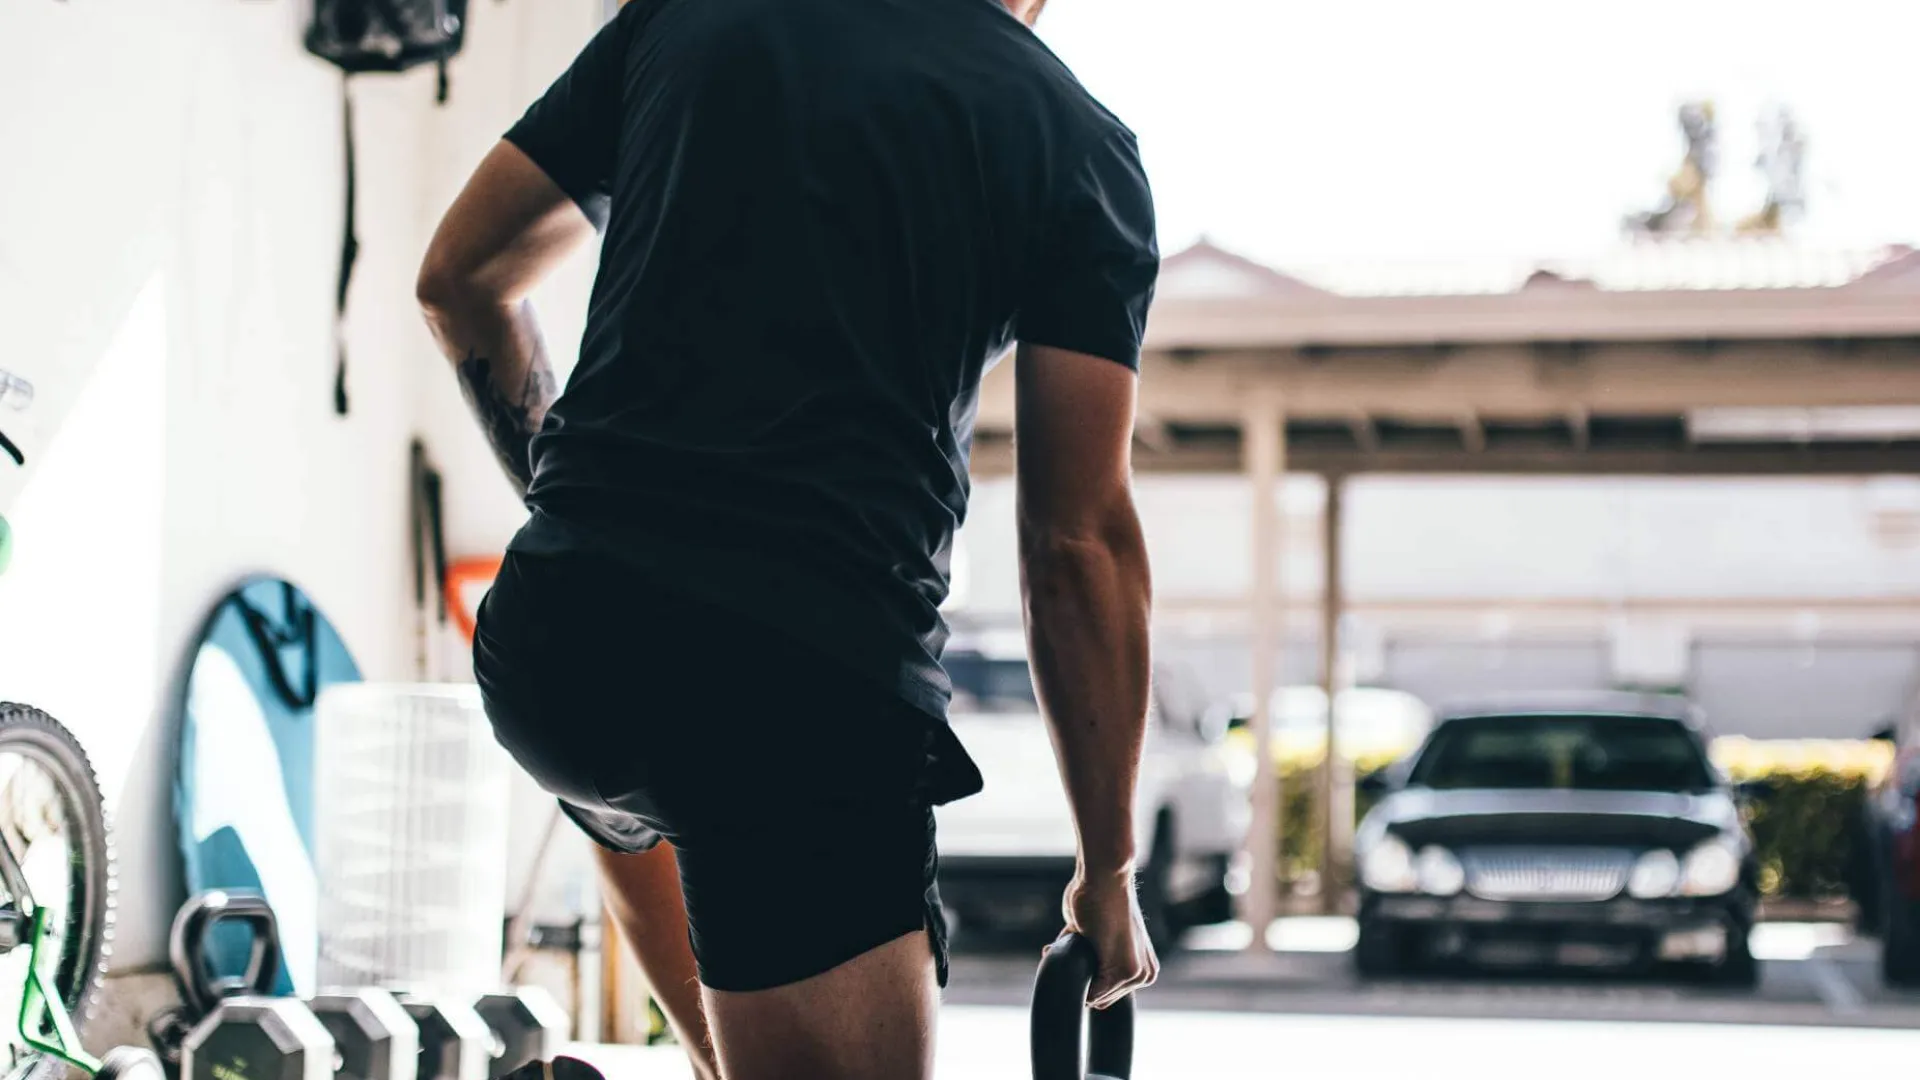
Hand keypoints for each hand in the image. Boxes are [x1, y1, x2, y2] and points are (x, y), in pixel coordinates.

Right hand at [1060, 864, 1158, 1008]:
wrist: (1107, 877)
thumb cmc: (1099, 898)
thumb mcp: (1099, 934)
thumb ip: (1093, 955)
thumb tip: (1064, 961)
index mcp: (1144, 969)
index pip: (1107, 994)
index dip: (1085, 977)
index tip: (1078, 951)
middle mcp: (1145, 975)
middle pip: (1100, 999)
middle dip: (1080, 978)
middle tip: (1074, 942)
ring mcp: (1137, 976)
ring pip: (1093, 997)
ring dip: (1076, 973)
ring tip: (1077, 938)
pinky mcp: (1125, 972)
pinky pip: (1090, 995)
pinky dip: (1072, 975)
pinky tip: (1075, 942)